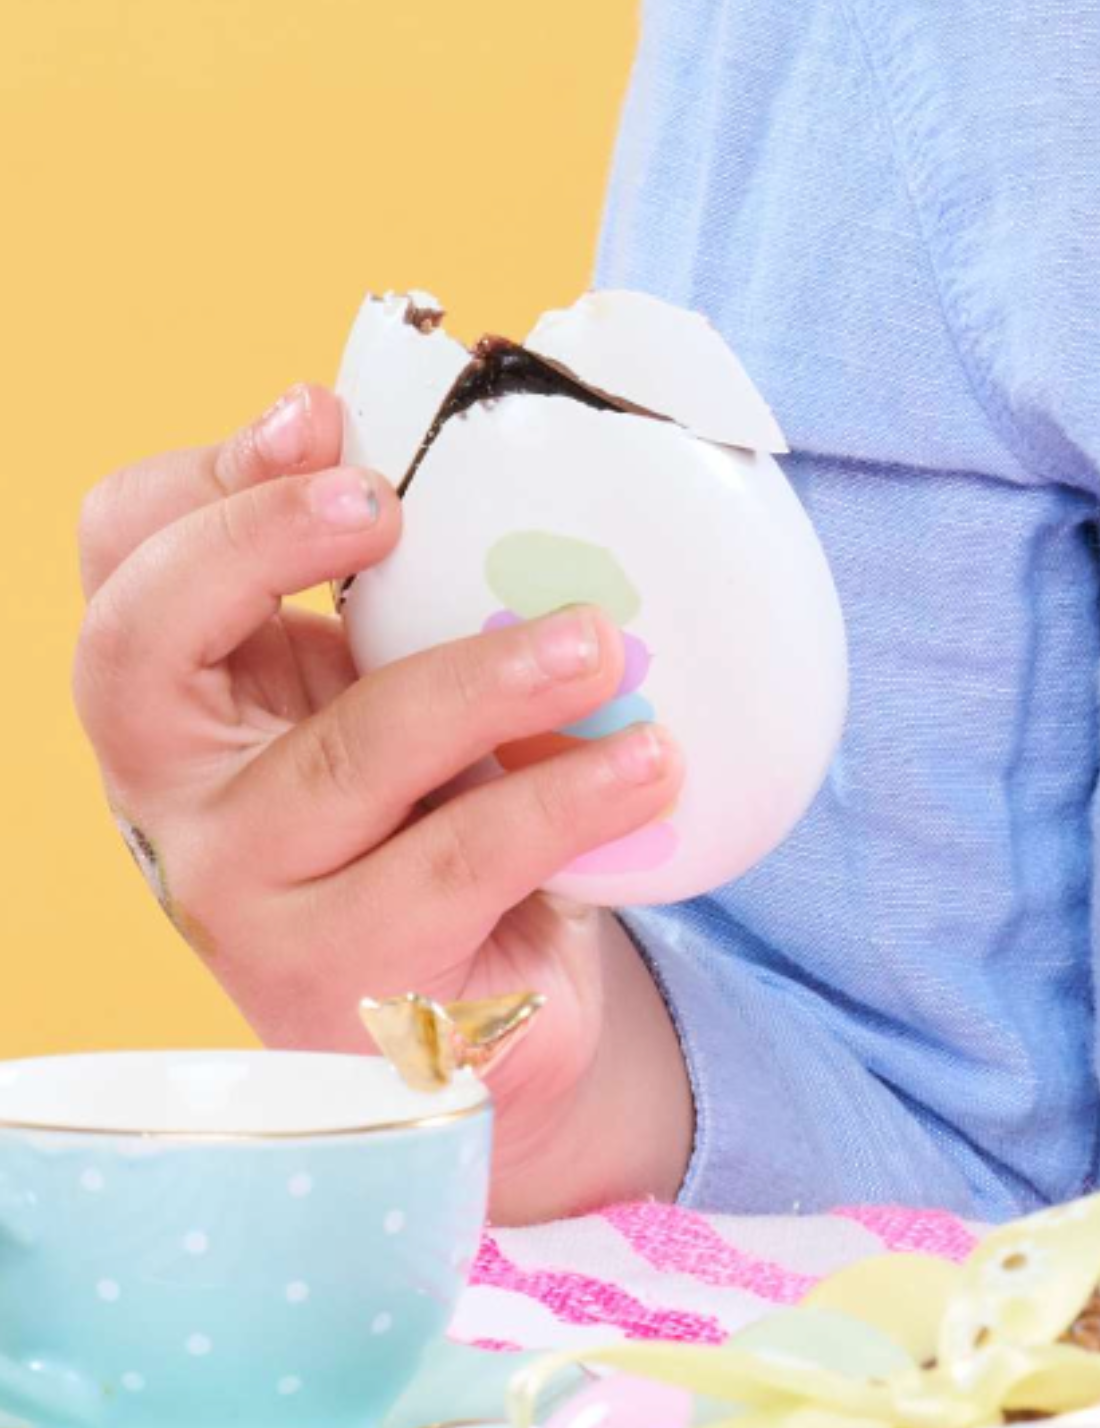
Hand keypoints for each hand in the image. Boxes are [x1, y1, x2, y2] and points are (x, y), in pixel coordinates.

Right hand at [72, 384, 694, 1220]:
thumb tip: (505, 470)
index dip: (201, 478)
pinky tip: (650, 766)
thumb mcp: (404, 691)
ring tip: (599, 642)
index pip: (121, 559)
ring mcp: (248, 900)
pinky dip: (563, 802)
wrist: (490, 1011)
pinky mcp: (346, 984)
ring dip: (482, 680)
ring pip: (343, 759)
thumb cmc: (443, 816)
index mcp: (189, 697)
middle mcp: (180, 797)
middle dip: (255, 545)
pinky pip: (455, 868)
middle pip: (140, 650)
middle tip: (387, 502)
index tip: (324, 416)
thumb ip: (410, 596)